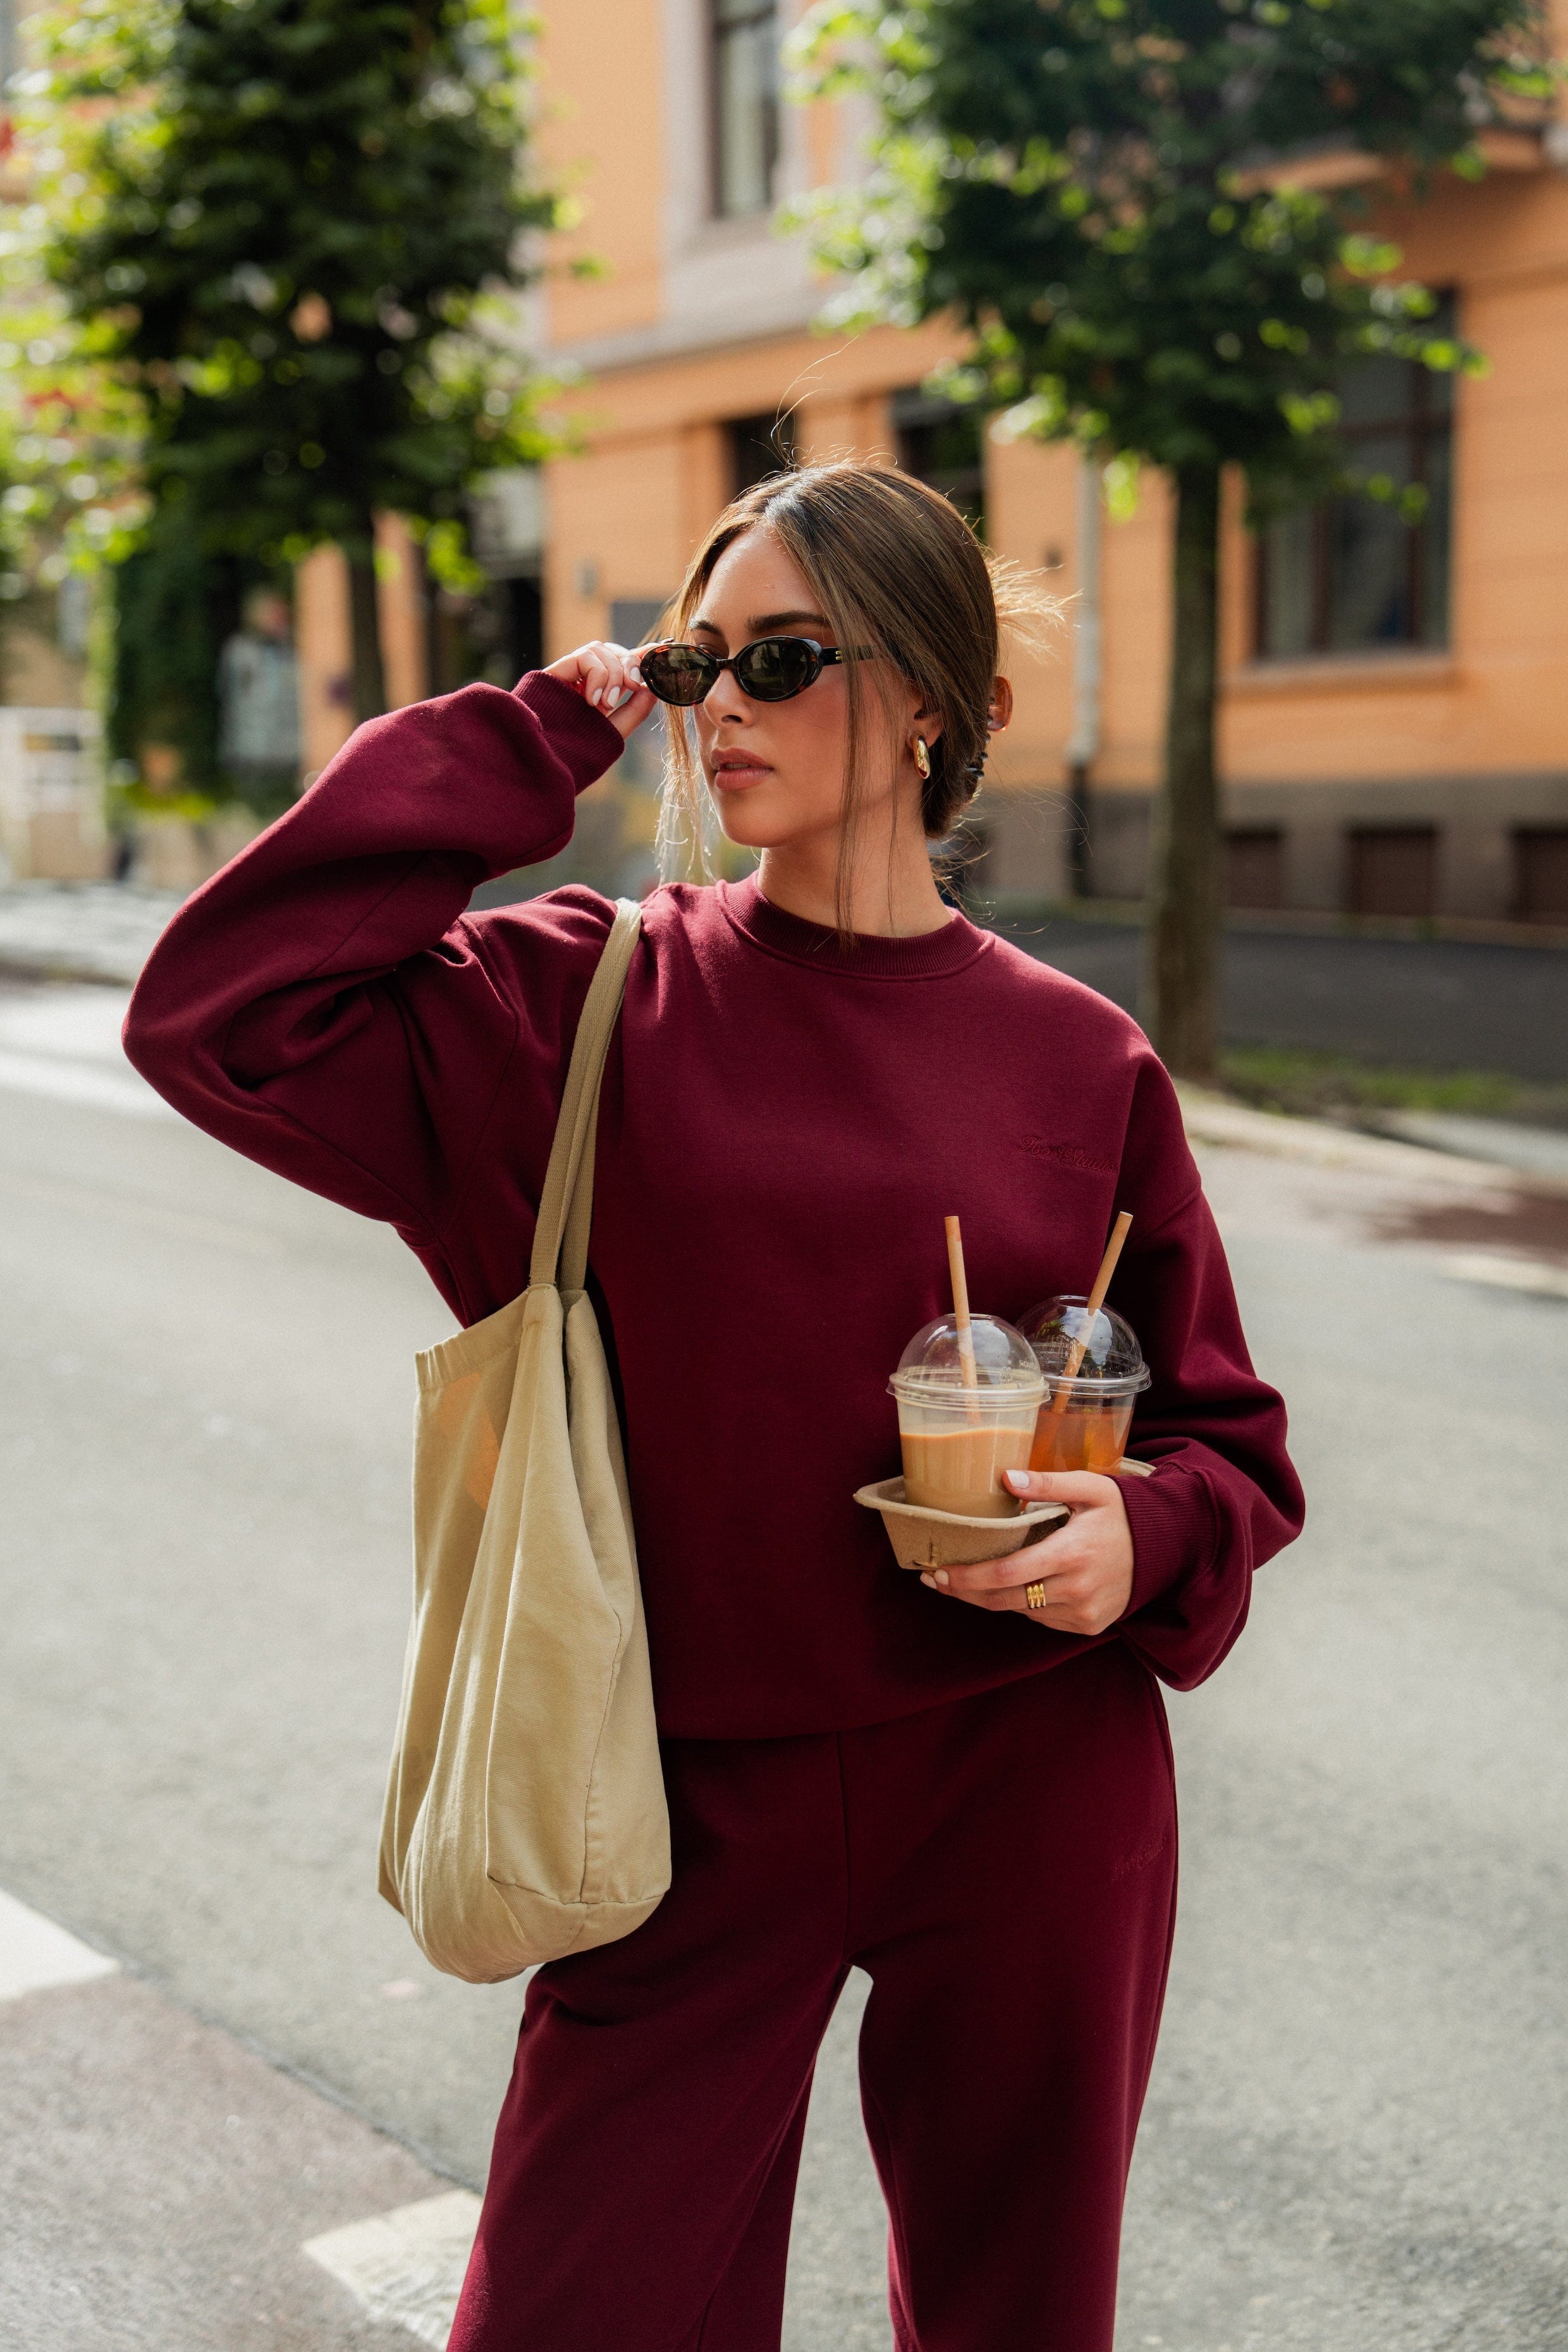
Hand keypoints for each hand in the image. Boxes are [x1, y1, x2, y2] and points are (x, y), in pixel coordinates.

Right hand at [544, 641, 657, 741]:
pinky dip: (596, 674)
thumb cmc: (577, 751)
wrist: (545, 760)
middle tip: (633, 685)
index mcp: (600, 691)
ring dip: (612, 674)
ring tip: (605, 704)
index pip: (623, 664)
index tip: (661, 649)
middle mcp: (585, 679)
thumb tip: (652, 686)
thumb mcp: (614, 730)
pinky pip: (585, 655)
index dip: (642, 654)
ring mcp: (570, 675)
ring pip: (601, 649)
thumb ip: (635, 710)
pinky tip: (591, 699)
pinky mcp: (556, 671)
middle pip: (613, 651)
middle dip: (630, 663)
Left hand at [919, 1468, 1134, 1635]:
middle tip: (935, 1579)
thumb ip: (1046, 1483)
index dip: (966, 1578)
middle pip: (1004, 1600)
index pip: (1005, 1574)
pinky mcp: (1088, 1625)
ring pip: (1020, 1611)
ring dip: (990, 1598)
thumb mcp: (1089, 1487)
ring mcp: (1083, 1613)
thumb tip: (1004, 1478)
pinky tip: (1010, 1586)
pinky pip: (1042, 1618)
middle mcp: (1075, 1590)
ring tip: (963, 1581)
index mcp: (1071, 1554)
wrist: (1168, 1547)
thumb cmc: (1123, 1512)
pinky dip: (1022, 1603)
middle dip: (965, 1592)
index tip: (938, 1571)